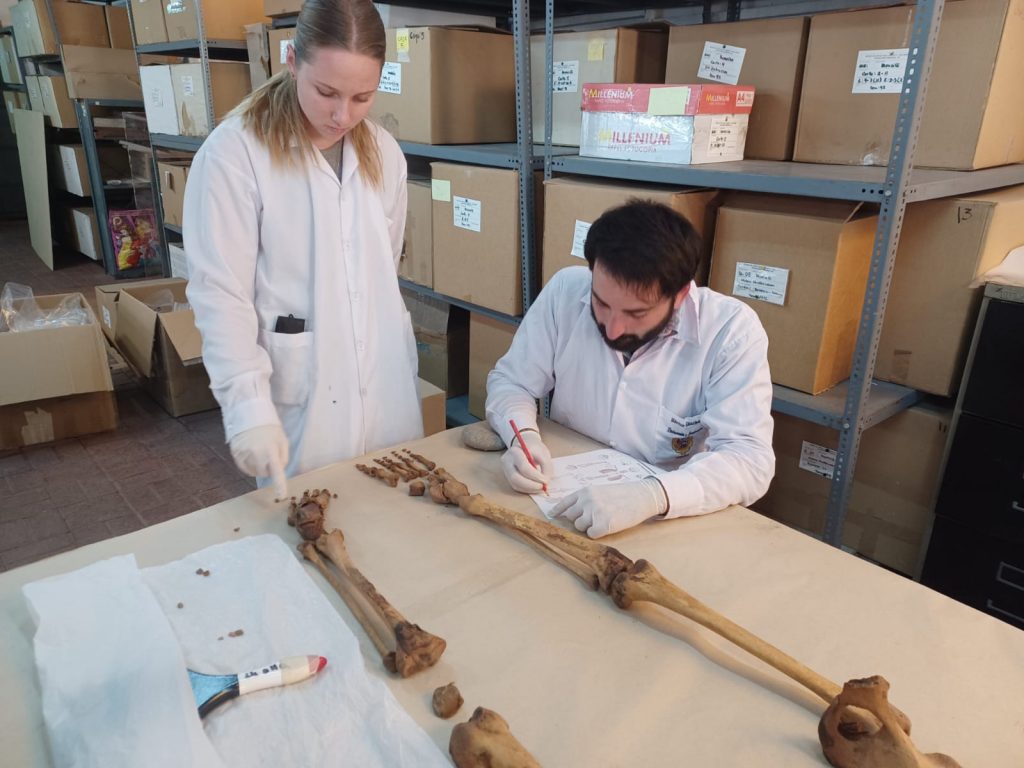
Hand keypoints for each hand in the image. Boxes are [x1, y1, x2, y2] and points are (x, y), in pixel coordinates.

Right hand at [229, 424, 288, 498]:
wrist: (249, 415)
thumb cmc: (270, 429)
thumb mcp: (282, 440)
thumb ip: (283, 458)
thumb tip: (279, 471)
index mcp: (271, 450)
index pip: (276, 472)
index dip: (280, 485)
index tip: (281, 496)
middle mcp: (257, 454)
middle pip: (264, 474)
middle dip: (268, 468)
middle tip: (268, 454)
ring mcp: (244, 454)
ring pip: (254, 472)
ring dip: (258, 467)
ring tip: (259, 451)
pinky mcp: (235, 454)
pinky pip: (244, 469)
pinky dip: (249, 465)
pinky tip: (251, 454)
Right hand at [501, 429, 553, 493]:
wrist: (525, 444)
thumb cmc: (534, 449)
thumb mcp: (543, 453)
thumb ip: (546, 467)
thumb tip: (545, 482)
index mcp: (515, 451)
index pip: (524, 467)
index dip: (535, 476)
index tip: (546, 480)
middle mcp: (507, 460)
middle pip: (515, 477)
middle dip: (530, 485)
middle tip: (542, 487)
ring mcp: (505, 469)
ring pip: (515, 484)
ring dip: (529, 489)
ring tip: (540, 487)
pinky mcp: (507, 476)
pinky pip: (516, 486)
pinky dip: (526, 489)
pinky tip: (534, 487)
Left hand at [551, 478, 667, 538]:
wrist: (642, 496)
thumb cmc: (623, 494)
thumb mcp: (600, 491)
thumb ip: (585, 500)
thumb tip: (569, 513)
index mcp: (585, 492)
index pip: (565, 503)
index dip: (558, 511)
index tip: (552, 516)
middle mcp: (586, 501)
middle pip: (571, 518)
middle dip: (581, 520)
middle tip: (596, 517)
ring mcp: (593, 513)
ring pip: (580, 527)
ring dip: (590, 527)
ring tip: (605, 518)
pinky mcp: (602, 525)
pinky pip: (591, 535)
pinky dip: (599, 533)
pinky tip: (609, 525)